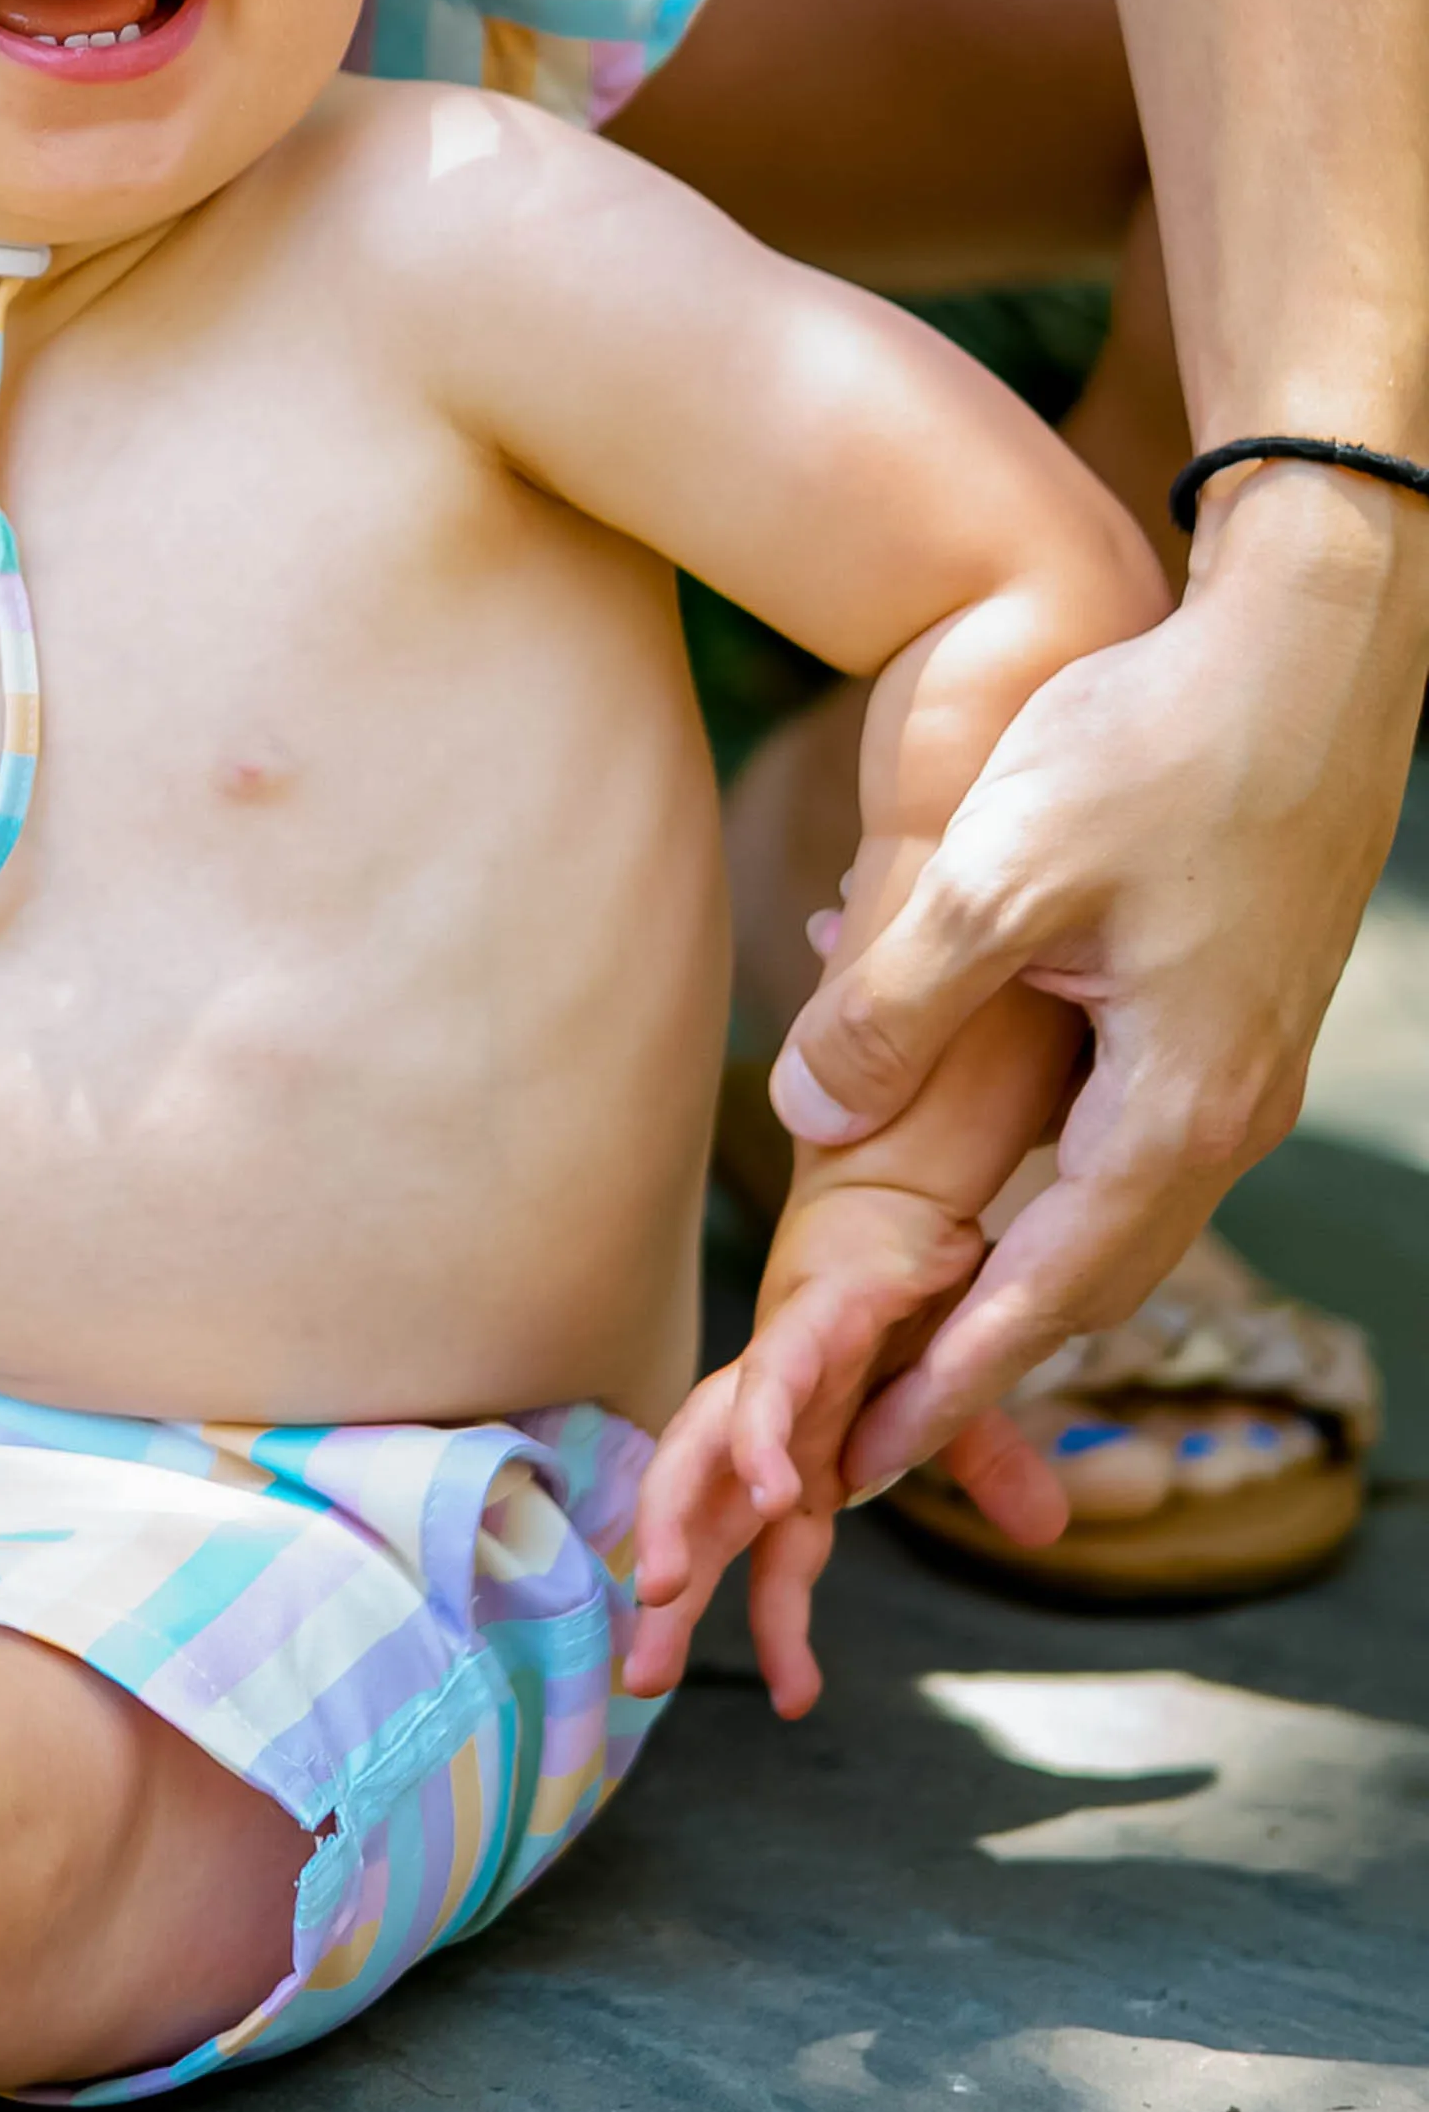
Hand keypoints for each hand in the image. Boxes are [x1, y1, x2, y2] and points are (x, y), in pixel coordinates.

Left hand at [625, 1186, 1065, 1714]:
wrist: (924, 1193)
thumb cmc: (921, 1293)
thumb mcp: (962, 1401)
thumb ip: (986, 1466)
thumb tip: (1044, 1532)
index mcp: (813, 1450)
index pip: (779, 1555)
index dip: (777, 1625)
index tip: (793, 1702)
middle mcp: (778, 1419)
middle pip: (707, 1518)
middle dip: (675, 1595)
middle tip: (641, 1677)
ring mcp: (780, 1370)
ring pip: (703, 1452)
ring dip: (679, 1519)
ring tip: (664, 1588)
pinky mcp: (805, 1320)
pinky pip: (769, 1385)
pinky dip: (757, 1438)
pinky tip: (765, 1493)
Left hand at [771, 484, 1428, 1496]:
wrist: (1306, 650)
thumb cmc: (1157, 745)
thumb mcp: (998, 874)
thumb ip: (895, 1005)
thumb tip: (804, 1115)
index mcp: (1174, 1107)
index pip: (1044, 1292)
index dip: (949, 1382)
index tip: (867, 1461)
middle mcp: (1221, 1113)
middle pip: (1085, 1282)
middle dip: (977, 1363)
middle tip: (868, 1438)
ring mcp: (1232, 1066)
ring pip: (1103, 1212)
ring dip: (1001, 1267)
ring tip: (894, 1323)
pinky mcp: (1222, 1015)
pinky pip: (1121, 1137)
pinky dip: (1033, 1171)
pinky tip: (943, 1139)